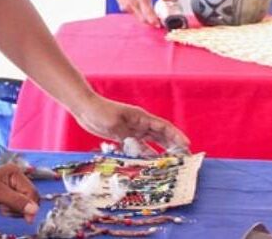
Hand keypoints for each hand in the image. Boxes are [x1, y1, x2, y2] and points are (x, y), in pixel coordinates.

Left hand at [0, 164, 39, 222]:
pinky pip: (17, 207)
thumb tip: (34, 210)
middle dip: (20, 208)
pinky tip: (0, 208)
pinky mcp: (6, 196)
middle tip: (5, 209)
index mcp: (15, 173)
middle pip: (30, 198)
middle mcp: (16, 179)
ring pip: (24, 204)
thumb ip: (16, 202)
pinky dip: (11, 211)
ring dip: (15, 211)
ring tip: (0, 208)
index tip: (26, 219)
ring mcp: (11, 188)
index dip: (30, 206)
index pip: (32, 193)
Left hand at [74, 95, 189, 152]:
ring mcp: (132, 130)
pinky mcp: (124, 136)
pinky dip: (145, 154)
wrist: (85, 108)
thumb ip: (128, 137)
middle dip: (174, 145)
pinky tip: (149, 163)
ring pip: (152, 142)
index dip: (176, 136)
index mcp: (141, 117)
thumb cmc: (100, 111)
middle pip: (161, 135)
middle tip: (184, 157)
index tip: (186, 145)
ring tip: (171, 162)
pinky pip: (139, 147)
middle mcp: (140, 124)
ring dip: (161, 151)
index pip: (163, 127)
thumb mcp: (115, 124)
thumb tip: (142, 151)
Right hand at [108, 0, 173, 27]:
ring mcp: (129, 8)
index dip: (155, 22)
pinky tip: (141, 9)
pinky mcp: (125, 9)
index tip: (160, 24)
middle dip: (151, 23)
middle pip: (144, 20)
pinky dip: (139, 14)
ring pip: (139, 18)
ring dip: (146, 19)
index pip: (149, 15)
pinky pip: (134, 14)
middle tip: (158, 22)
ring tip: (151, 15)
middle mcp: (135, 5)